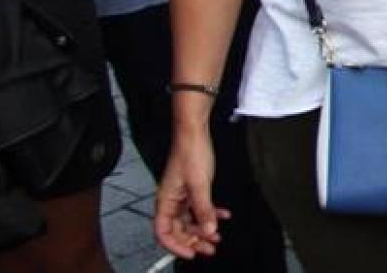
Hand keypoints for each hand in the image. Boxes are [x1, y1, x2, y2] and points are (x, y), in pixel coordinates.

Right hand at [155, 135, 228, 258]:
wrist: (195, 133)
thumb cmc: (190, 153)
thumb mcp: (200, 184)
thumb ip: (204, 209)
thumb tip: (209, 229)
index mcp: (165, 201)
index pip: (163, 232)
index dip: (175, 246)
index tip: (191, 253)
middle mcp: (171, 200)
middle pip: (178, 229)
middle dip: (193, 241)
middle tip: (210, 248)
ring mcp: (181, 195)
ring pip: (190, 220)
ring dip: (204, 229)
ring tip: (217, 237)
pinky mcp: (192, 188)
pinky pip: (199, 208)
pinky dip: (211, 213)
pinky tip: (223, 216)